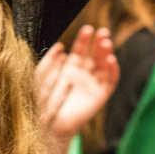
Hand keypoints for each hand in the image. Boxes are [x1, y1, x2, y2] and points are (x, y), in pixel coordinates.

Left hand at [34, 25, 118, 139]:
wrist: (49, 125)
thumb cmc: (42, 102)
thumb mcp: (41, 78)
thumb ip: (48, 62)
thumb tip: (60, 46)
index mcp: (70, 68)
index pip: (80, 49)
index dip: (84, 39)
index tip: (88, 29)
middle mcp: (83, 75)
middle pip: (95, 55)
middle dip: (99, 42)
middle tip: (103, 32)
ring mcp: (93, 85)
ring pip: (104, 65)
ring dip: (107, 53)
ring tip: (106, 43)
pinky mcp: (100, 96)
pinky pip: (110, 82)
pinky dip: (113, 70)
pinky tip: (112, 60)